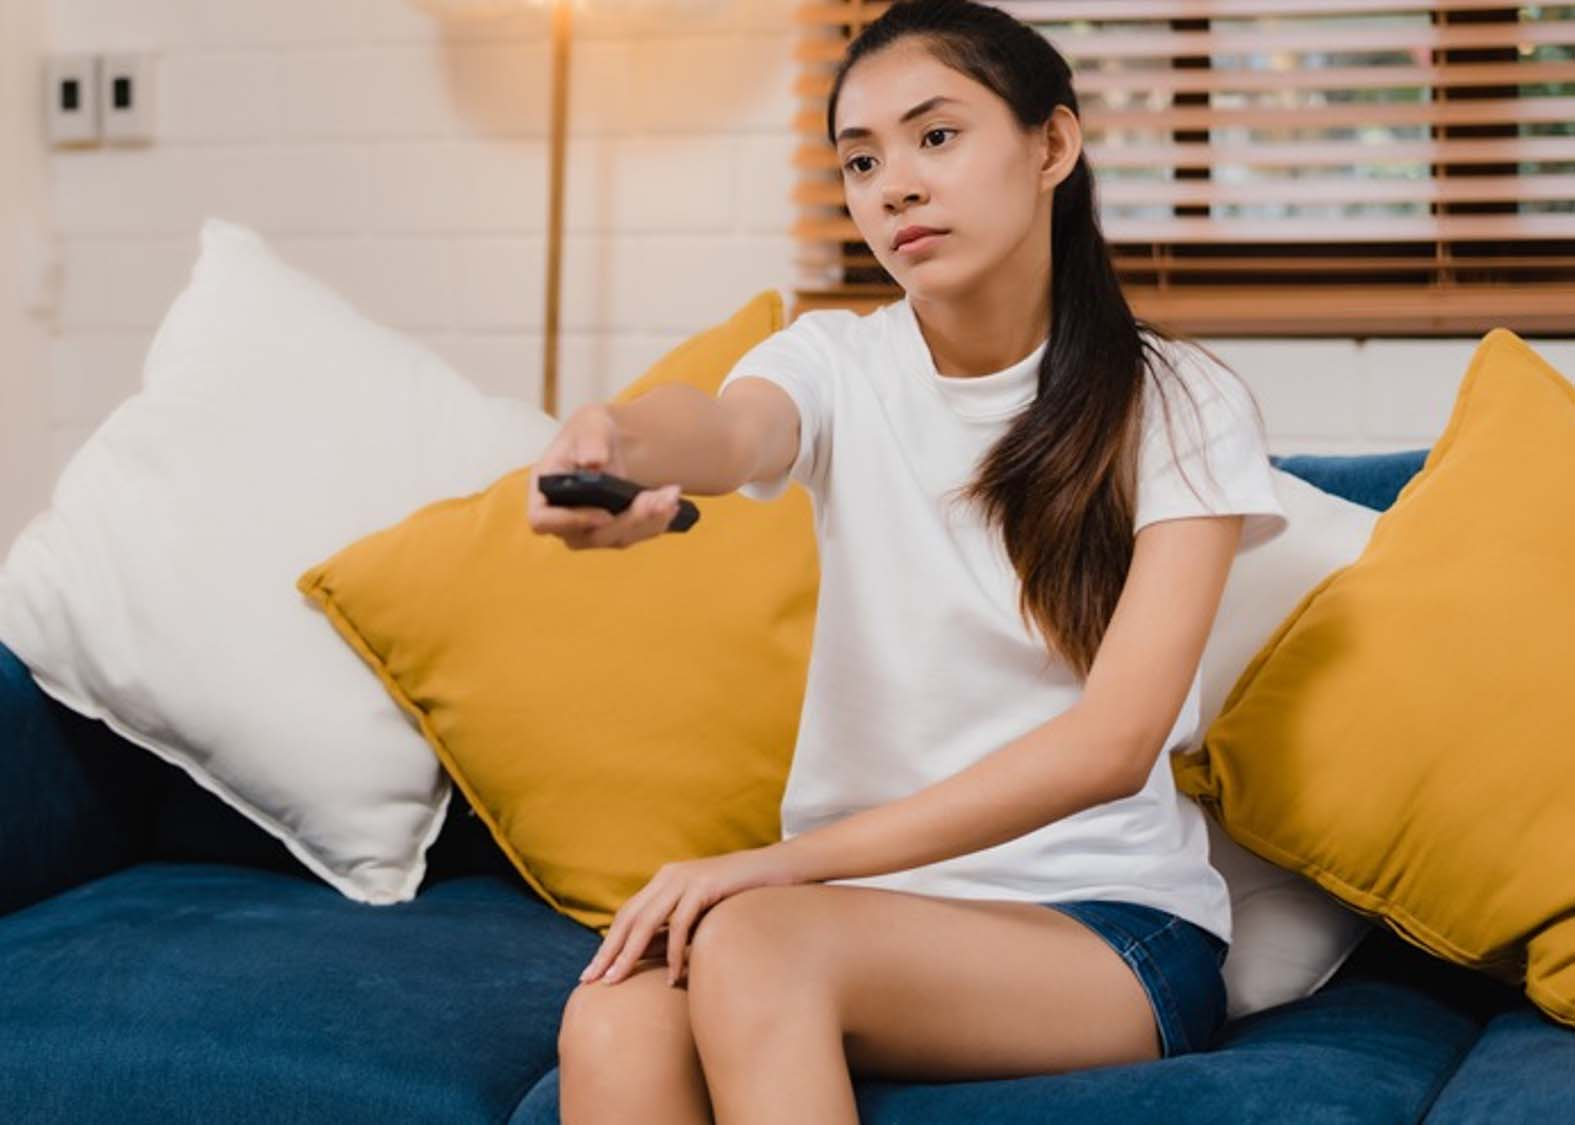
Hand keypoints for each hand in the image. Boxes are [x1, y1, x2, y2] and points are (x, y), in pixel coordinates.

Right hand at [525, 402, 682, 550]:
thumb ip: (591, 440)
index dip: (569, 522)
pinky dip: (658, 521)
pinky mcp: (613, 532)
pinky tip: (674, 503)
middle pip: (589, 537)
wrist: (614, 443)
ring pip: (618, 539)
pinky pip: (635, 536)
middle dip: (629, 520)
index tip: (604, 513)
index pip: (542, 519)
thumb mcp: (591, 423)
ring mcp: (587, 529)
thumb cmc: (593, 431)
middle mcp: (562, 516)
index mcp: (545, 487)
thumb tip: (593, 462)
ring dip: (649, 520)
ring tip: (672, 494)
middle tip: (660, 498)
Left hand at [579, 845, 802, 987]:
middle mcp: (670, 876)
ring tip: (616, 981)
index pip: (627, 915)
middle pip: (628, 918)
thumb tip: (657, 957)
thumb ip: (681, 925)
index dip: (608, 944)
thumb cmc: (745, 894)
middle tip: (591, 982)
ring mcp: (686, 878)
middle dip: (608, 952)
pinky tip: (671, 977)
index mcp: (665, 880)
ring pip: (646, 921)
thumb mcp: (706, 909)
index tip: (594, 974)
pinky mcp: (705, 885)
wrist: (782, 867)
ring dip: (628, 954)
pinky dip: (674, 953)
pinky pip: (681, 923)